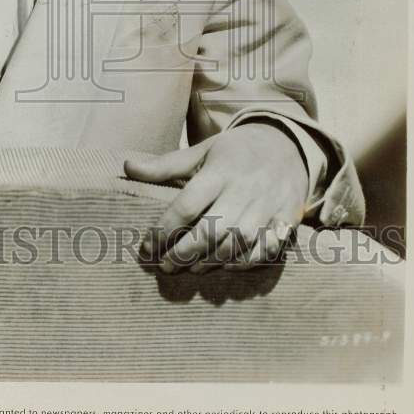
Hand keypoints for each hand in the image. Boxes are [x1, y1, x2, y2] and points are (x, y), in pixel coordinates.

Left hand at [125, 123, 307, 273]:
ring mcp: (268, 205)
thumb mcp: (200, 151)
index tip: (147, 246)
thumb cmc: (234, 151)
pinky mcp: (286, 218)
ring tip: (191, 269)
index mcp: (219, 171)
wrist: (287, 144)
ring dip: (212, 262)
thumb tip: (127, 167)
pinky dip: (246, 263)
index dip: (164, 230)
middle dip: (185, 253)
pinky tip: (226, 266)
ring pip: (238, 244)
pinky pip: (267, 249)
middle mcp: (244, 189)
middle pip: (211, 231)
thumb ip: (165, 165)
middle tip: (165, 266)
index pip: (186, 205)